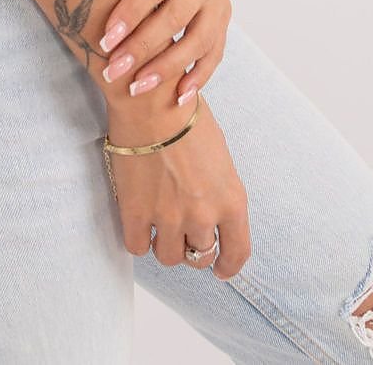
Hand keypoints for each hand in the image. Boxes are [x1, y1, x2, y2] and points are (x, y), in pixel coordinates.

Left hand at [99, 0, 230, 104]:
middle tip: (113, 70)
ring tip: (138, 88)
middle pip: (176, 18)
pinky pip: (216, 50)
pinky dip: (199, 75)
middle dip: (143, 48)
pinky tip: (179, 96)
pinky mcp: (226, 16)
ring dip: (169, 68)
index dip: (130, 13)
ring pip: (199, 40)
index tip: (105, 39)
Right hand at [105, 93, 250, 275]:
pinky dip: (139, 239)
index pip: (237, 252)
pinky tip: (139, 223)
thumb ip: (219, 189)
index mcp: (231, 200)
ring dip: (166, 245)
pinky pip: (137, 247)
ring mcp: (168, 217)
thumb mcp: (220, 156)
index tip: (221, 269)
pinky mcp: (136, 213)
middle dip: (193, 248)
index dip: (228, 266)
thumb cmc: (187, 116)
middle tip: (183, 234)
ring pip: (170, 257)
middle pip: (200, 257)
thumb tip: (211, 208)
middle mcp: (203, 215)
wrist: (152, 101)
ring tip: (159, 226)